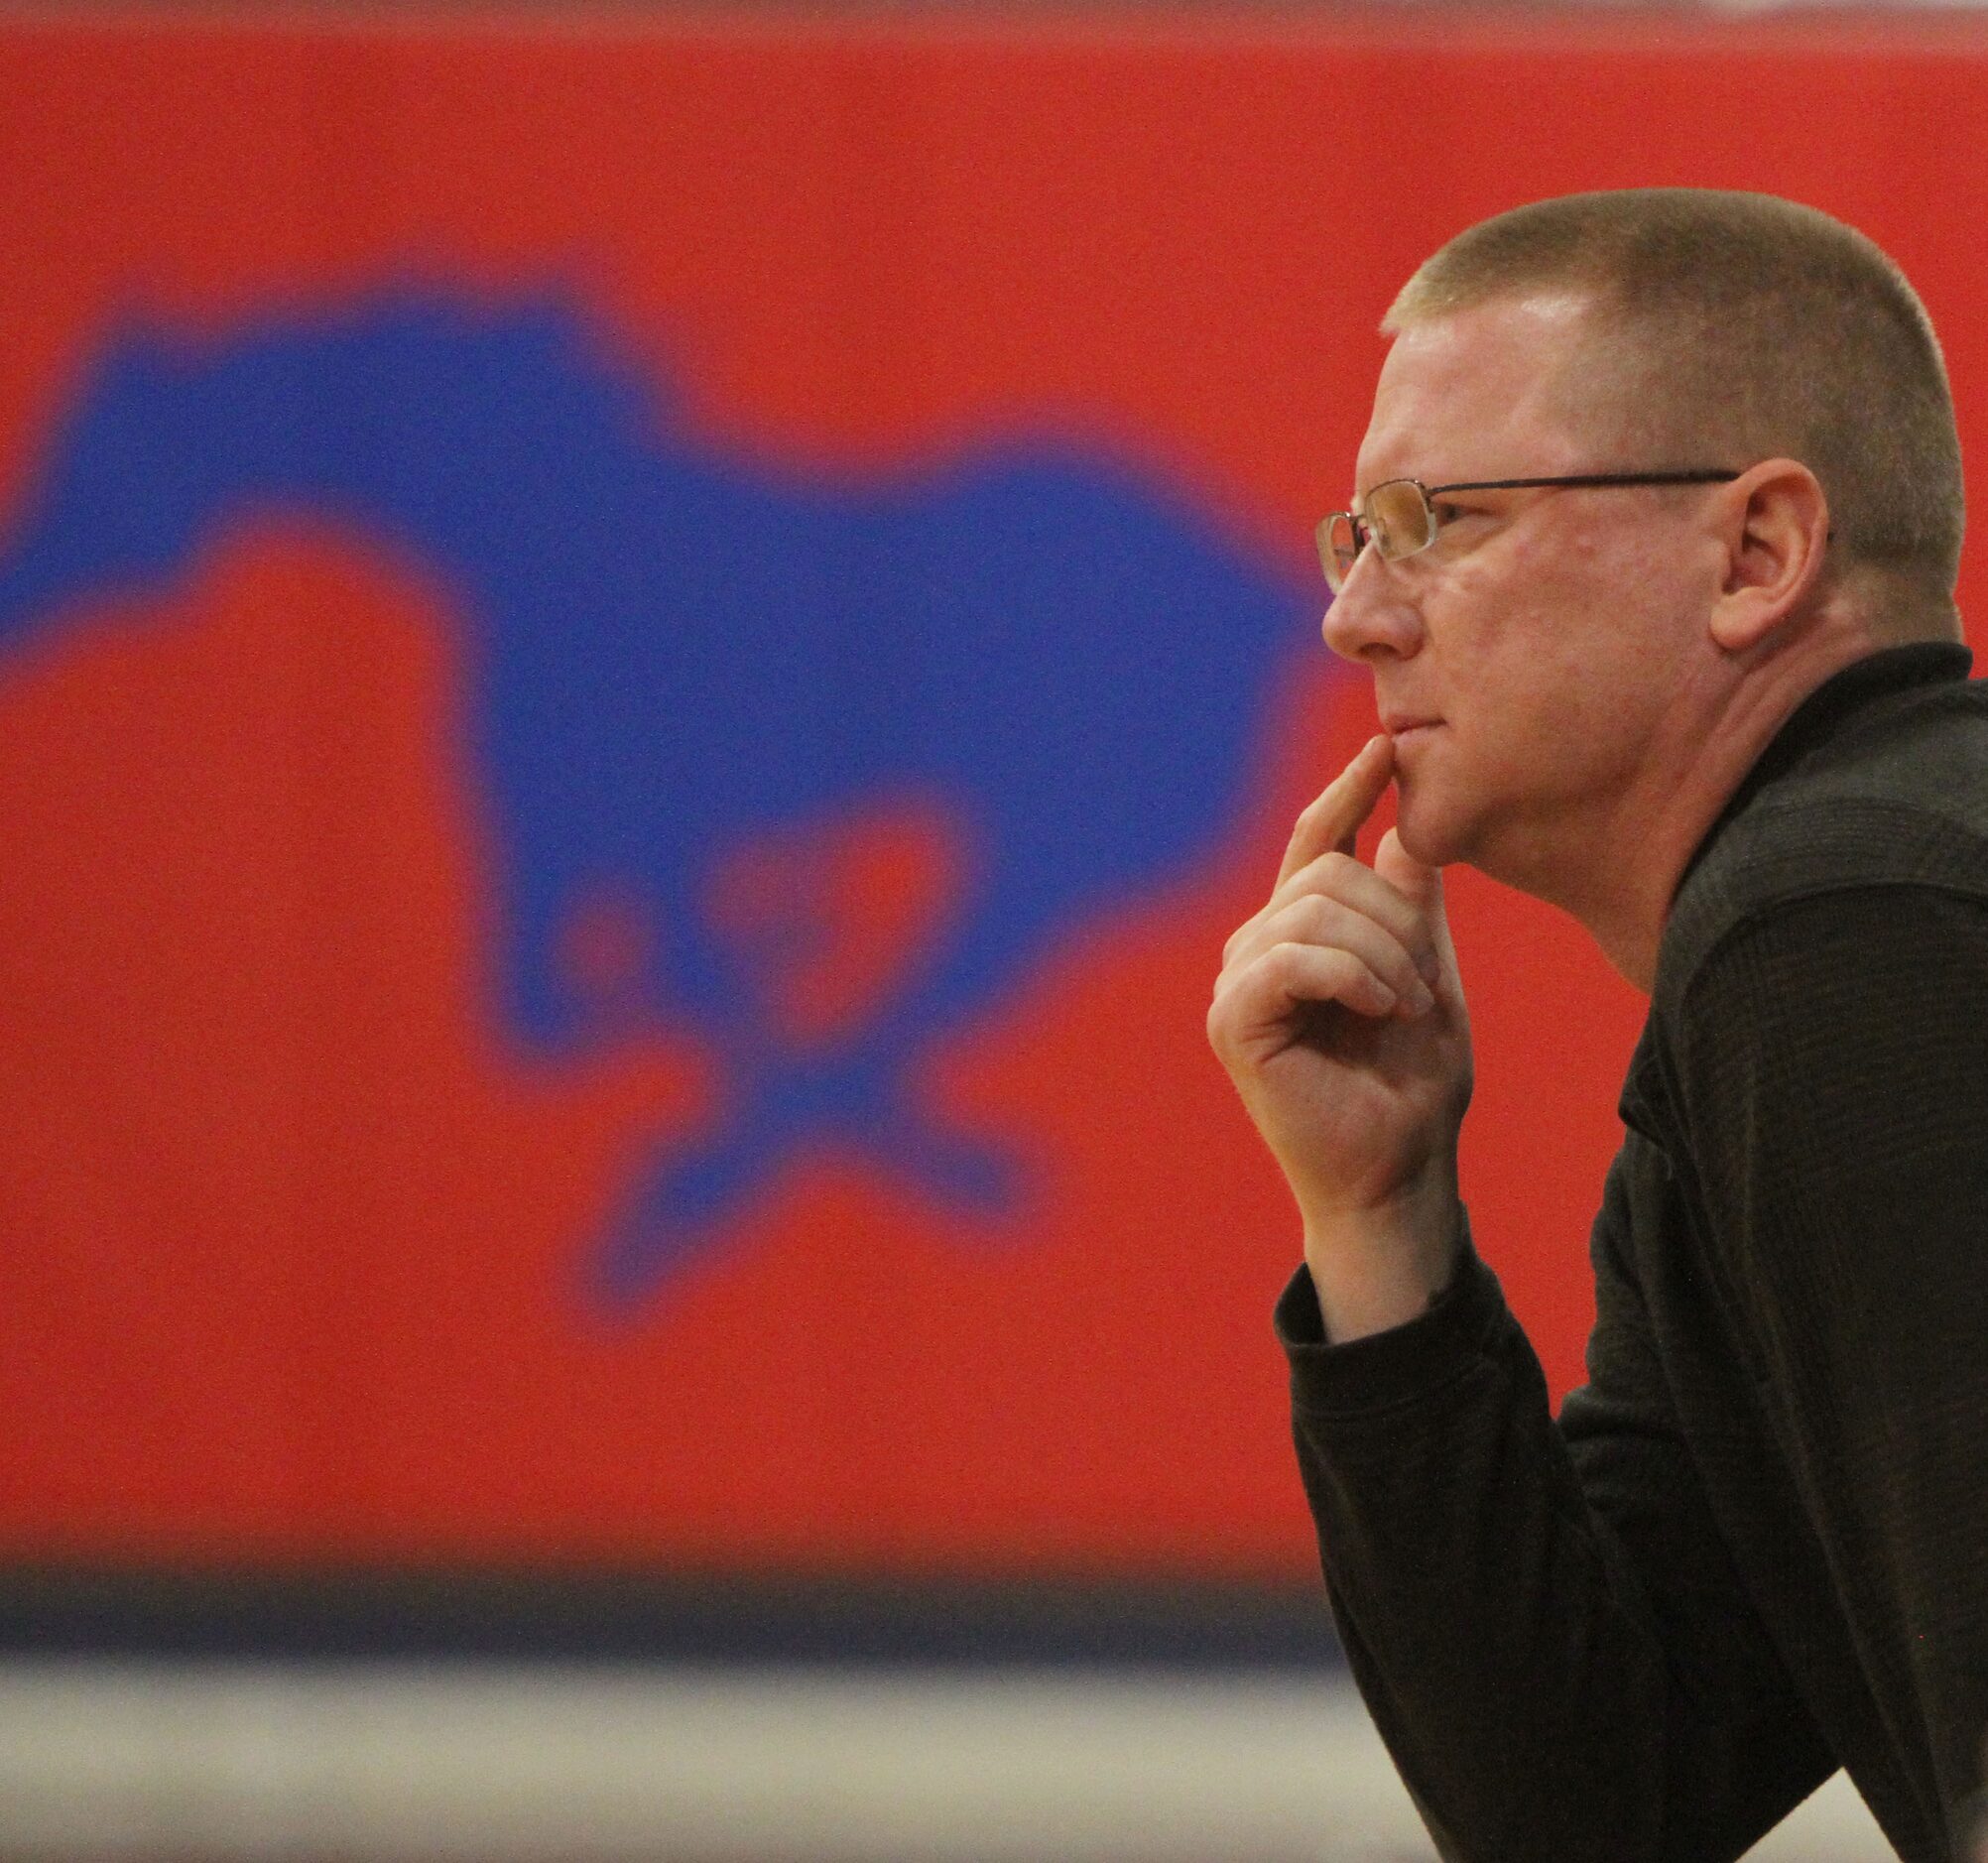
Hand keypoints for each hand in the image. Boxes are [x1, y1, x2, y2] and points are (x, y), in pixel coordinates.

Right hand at [1207, 734, 1472, 1339]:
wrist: (1399, 1172)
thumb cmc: (1413, 1087)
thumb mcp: (1428, 974)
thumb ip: (1411, 906)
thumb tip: (1403, 826)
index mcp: (1300, 933)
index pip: (1316, 840)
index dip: (1349, 790)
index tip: (1388, 748)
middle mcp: (1258, 948)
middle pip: (1325, 870)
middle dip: (1393, 918)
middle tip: (1424, 986)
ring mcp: (1239, 983)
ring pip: (1312, 907)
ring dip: (1381, 953)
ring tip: (1407, 1007)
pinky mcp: (1234, 1021)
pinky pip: (1291, 957)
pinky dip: (1349, 974)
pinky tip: (1380, 1008)